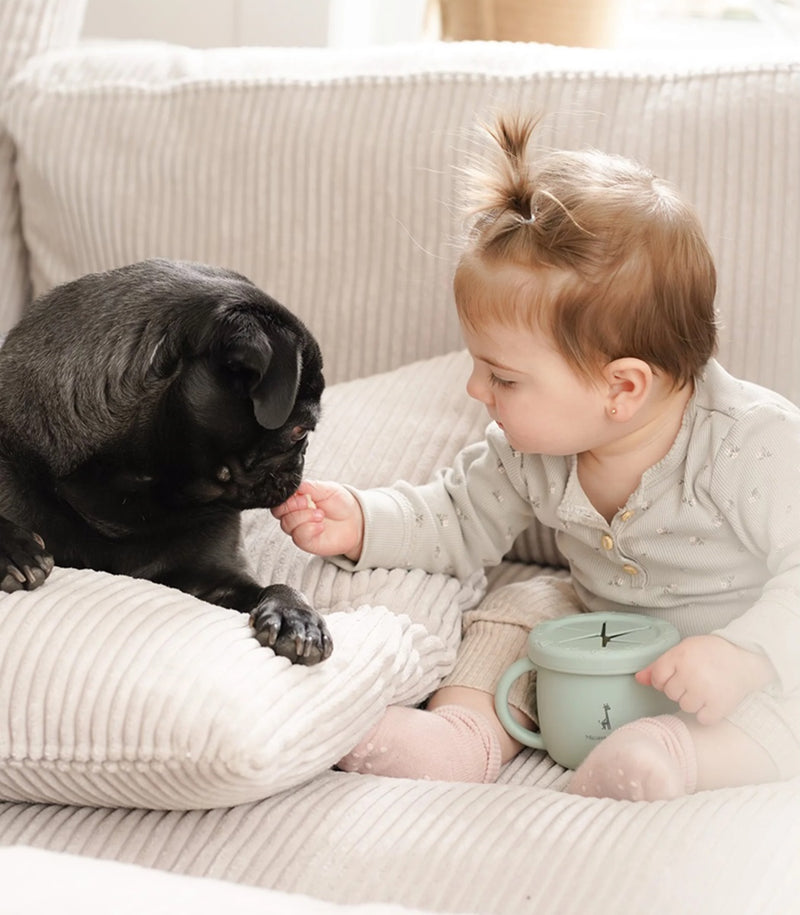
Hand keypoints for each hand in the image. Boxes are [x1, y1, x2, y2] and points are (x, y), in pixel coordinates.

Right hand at [271, 480, 363, 560]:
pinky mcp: (306, 541)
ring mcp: (299, 528)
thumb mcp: (327, 488)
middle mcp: (295, 514)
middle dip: (293, 506)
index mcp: (297, 499)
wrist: (355, 520)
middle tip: (309, 503)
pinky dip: (310, 529)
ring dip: (304, 518)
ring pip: (287, 524)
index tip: (302, 496)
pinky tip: (320, 526)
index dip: (287, 498)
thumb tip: (294, 485)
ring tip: (320, 515)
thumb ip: (309, 486)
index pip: (280, 499)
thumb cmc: (341, 503)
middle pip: (278, 512)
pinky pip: (299, 536)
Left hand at [636, 634, 776, 725]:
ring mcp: (705, 691)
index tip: (681, 673)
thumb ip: (658, 665)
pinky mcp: (719, 706)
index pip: (657, 678)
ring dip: (694, 701)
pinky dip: (708, 713)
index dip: (667, 678)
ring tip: (707, 687)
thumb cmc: (711, 653)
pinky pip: (702, 718)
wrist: (745, 658)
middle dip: (681, 688)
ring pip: (685, 707)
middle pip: (670, 693)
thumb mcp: (683, 650)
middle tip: (698, 678)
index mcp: (679, 656)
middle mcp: (690, 674)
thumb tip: (638, 679)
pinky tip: (714, 699)